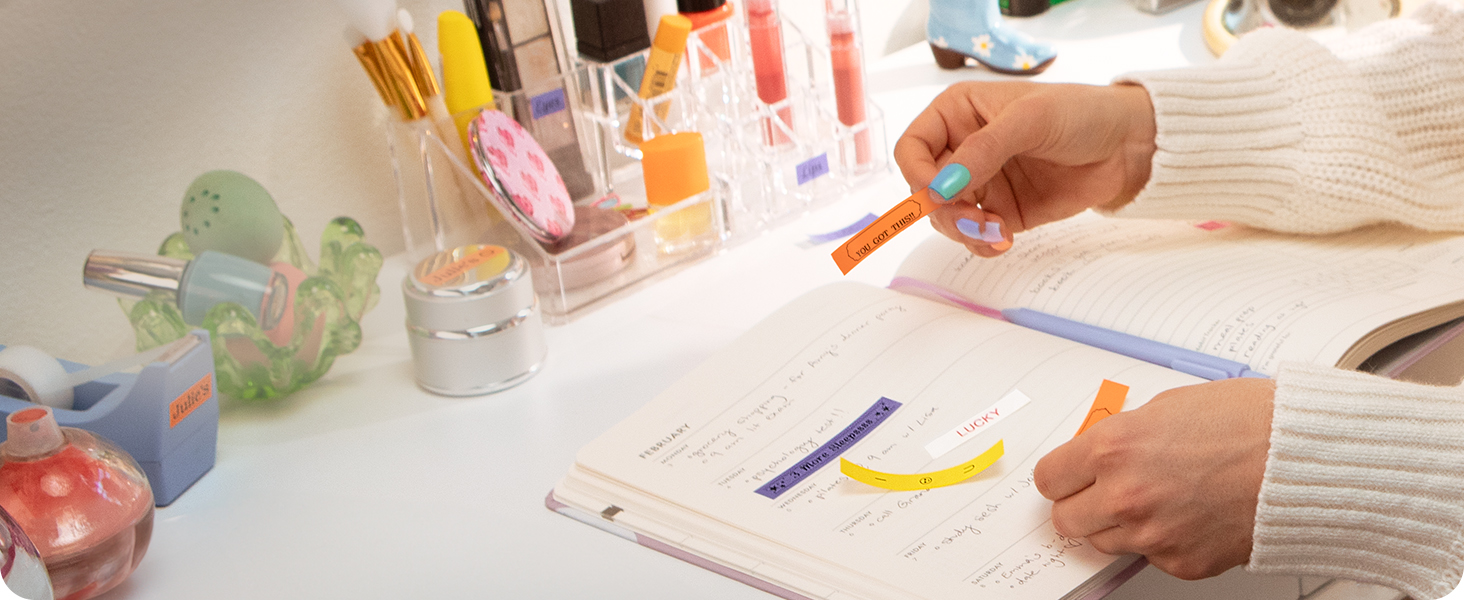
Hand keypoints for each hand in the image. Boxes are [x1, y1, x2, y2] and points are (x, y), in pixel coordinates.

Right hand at [893, 81, 1155, 256]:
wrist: (1129, 145)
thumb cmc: (1081, 113)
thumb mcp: (1029, 120)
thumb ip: (982, 151)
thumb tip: (940, 187)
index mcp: (958, 113)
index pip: (913, 148)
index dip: (917, 173)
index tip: (937, 192)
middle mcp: (963, 149)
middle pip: (925, 190)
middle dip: (944, 210)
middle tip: (974, 219)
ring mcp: (983, 182)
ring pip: (946, 218)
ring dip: (963, 231)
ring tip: (996, 231)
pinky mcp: (1004, 211)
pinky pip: (975, 236)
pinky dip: (982, 244)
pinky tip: (1003, 239)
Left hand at [1033, 378, 1275, 579]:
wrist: (1304, 460)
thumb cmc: (1249, 423)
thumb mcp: (1166, 407)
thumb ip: (1122, 435)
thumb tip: (1098, 452)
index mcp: (1114, 449)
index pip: (1050, 479)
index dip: (1063, 475)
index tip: (1071, 475)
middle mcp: (1126, 495)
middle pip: (1065, 519)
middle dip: (1082, 504)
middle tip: (1104, 491)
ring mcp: (1152, 534)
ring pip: (1103, 542)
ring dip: (1119, 525)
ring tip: (1158, 499)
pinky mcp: (1180, 562)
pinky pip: (1149, 557)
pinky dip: (1162, 541)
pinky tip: (1187, 514)